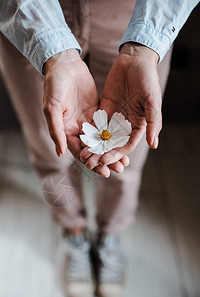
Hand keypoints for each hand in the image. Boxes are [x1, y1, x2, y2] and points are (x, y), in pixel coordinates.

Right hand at [43, 49, 128, 176]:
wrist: (64, 65)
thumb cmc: (54, 85)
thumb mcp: (52, 108)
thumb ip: (56, 130)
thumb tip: (61, 153)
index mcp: (65, 131)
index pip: (79, 152)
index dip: (91, 162)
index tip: (103, 172)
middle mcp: (77, 129)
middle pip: (93, 149)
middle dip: (105, 159)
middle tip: (118, 169)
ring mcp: (88, 120)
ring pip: (102, 140)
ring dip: (112, 150)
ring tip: (125, 161)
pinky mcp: (97, 111)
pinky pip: (107, 126)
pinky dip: (115, 135)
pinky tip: (125, 141)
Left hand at [80, 43, 161, 168]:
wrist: (134, 59)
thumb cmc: (148, 78)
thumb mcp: (153, 100)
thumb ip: (153, 121)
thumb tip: (154, 144)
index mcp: (138, 125)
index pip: (126, 146)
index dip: (116, 155)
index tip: (105, 161)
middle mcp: (126, 124)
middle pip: (113, 145)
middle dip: (102, 155)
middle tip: (91, 164)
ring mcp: (114, 116)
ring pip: (103, 136)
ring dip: (94, 147)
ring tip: (83, 156)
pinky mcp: (104, 108)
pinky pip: (96, 122)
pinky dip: (89, 132)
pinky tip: (80, 139)